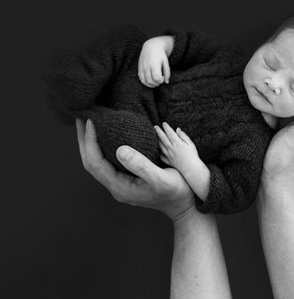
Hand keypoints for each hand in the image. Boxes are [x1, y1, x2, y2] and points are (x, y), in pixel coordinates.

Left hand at [76, 118, 193, 220]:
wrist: (184, 205)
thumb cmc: (176, 192)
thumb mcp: (161, 178)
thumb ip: (141, 166)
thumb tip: (120, 150)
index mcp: (120, 187)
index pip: (95, 163)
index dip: (90, 141)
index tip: (90, 121)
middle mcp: (116, 186)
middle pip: (91, 162)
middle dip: (84, 140)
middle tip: (80, 117)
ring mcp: (120, 183)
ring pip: (97, 162)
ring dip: (90, 143)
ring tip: (88, 123)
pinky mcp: (126, 178)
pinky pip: (108, 161)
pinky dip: (102, 146)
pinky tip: (105, 136)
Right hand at [138, 38, 170, 87]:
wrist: (151, 46)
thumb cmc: (160, 54)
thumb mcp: (166, 62)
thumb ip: (167, 72)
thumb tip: (166, 82)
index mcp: (154, 64)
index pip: (156, 78)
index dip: (161, 81)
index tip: (163, 78)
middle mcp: (146, 66)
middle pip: (150, 81)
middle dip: (156, 84)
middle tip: (160, 81)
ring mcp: (142, 68)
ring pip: (144, 81)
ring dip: (151, 85)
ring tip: (156, 83)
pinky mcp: (139, 68)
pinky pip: (141, 78)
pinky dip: (146, 82)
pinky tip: (150, 80)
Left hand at [154, 122, 198, 174]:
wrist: (191, 169)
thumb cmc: (193, 155)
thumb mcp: (190, 143)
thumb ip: (183, 136)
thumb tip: (177, 129)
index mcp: (177, 143)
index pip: (170, 132)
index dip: (166, 127)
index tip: (163, 123)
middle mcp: (171, 148)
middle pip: (162, 138)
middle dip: (158, 131)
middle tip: (155, 126)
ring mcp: (168, 155)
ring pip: (161, 146)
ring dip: (158, 140)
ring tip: (156, 136)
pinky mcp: (168, 161)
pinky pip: (162, 156)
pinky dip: (160, 152)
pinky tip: (160, 150)